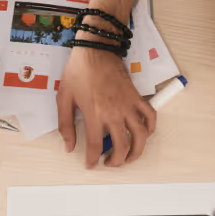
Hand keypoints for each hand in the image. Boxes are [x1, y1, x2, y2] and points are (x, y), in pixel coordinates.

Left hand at [57, 48, 156, 167]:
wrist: (96, 51)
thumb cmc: (78, 72)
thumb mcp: (64, 98)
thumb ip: (65, 125)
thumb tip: (69, 147)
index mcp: (94, 114)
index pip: (95, 146)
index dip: (92, 160)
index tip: (91, 164)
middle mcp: (114, 113)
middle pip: (122, 147)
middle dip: (116, 161)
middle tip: (109, 162)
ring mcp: (128, 106)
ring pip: (140, 137)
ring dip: (136, 152)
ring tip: (129, 157)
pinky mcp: (137, 98)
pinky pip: (150, 117)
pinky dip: (150, 129)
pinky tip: (143, 134)